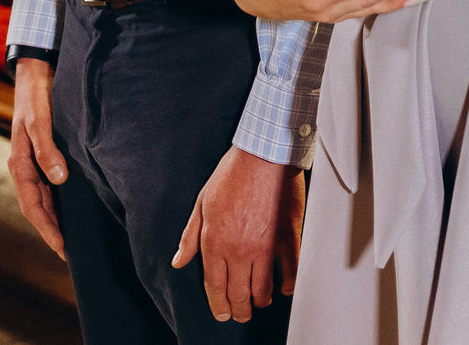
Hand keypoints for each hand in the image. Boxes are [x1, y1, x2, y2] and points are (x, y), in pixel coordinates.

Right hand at [6, 57, 66, 259]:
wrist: (37, 73)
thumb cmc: (37, 97)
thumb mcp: (41, 121)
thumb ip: (47, 149)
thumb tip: (59, 179)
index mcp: (20, 164)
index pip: (32, 206)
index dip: (47, 228)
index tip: (62, 248)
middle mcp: (26, 167)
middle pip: (37, 207)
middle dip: (51, 230)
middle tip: (70, 253)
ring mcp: (35, 162)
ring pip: (44, 198)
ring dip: (56, 218)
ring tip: (72, 238)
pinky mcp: (46, 154)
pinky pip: (51, 185)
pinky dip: (60, 200)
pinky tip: (74, 207)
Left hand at [171, 144, 303, 322]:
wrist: (265, 154)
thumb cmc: (232, 174)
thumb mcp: (202, 203)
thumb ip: (190, 236)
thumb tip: (178, 261)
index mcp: (214, 242)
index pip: (214, 286)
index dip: (218, 305)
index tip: (222, 314)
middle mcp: (238, 250)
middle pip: (238, 294)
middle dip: (238, 310)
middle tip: (240, 314)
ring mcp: (265, 247)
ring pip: (262, 289)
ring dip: (260, 300)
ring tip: (260, 301)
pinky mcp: (287, 238)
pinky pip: (290, 271)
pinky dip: (288, 285)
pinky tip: (285, 288)